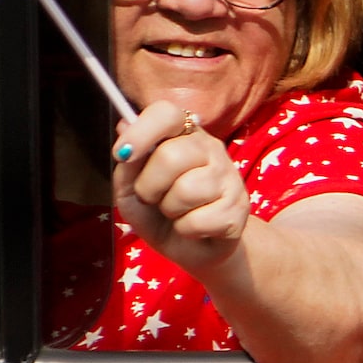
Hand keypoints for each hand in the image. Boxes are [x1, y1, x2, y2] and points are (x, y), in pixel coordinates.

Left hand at [113, 100, 249, 276]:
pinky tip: (194, 227)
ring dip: (170, 210)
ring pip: (186, 190)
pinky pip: (198, 220)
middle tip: (151, 198)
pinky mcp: (239, 209)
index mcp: (183, 136)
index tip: (123, 154)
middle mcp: (211, 149)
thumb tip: (124, 125)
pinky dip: (186, 230)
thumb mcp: (130, 190)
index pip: (167, 113)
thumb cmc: (160, 215)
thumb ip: (128, 164)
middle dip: (149, 186)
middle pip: (171, 156)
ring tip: (176, 213)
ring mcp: (229, 178)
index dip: (142, 130)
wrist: (192, 250)